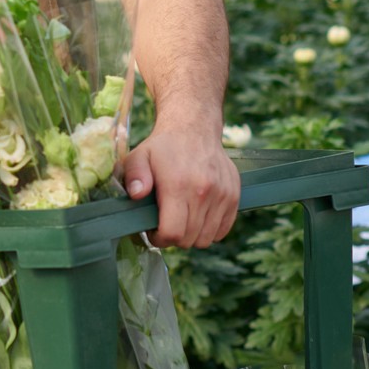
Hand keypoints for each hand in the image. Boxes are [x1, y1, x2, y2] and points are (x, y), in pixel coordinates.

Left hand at [121, 124, 239, 248]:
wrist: (194, 128)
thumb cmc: (163, 147)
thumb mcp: (139, 156)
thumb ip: (134, 176)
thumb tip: (136, 195)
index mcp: (178, 185)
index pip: (173, 233)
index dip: (159, 239)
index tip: (153, 231)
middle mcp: (204, 192)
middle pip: (189, 239)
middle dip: (174, 238)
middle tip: (165, 225)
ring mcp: (222, 195)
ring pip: (207, 239)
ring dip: (192, 236)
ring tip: (181, 220)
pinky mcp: (234, 196)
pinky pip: (223, 230)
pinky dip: (210, 230)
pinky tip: (197, 216)